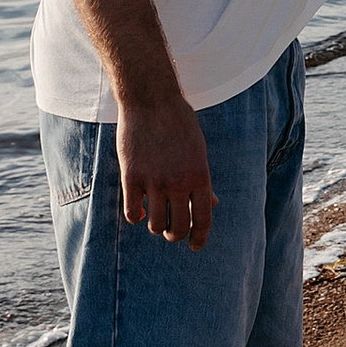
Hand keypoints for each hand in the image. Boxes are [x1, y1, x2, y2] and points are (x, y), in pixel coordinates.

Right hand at [117, 87, 212, 247]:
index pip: (203, 219)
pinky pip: (132, 213)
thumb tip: (214, 204)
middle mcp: (179, 182)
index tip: (194, 246)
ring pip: (154, 225)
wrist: (151, 99)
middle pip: (177, 228)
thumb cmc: (179, 123)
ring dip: (155, 226)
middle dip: (174, 235)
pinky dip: (135, 216)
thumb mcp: (199, 151)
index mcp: (200, 176)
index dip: (199, 238)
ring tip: (155, 217)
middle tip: (170, 231)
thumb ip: (203, 180)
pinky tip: (138, 208)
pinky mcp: (131, 177)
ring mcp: (154, 181)